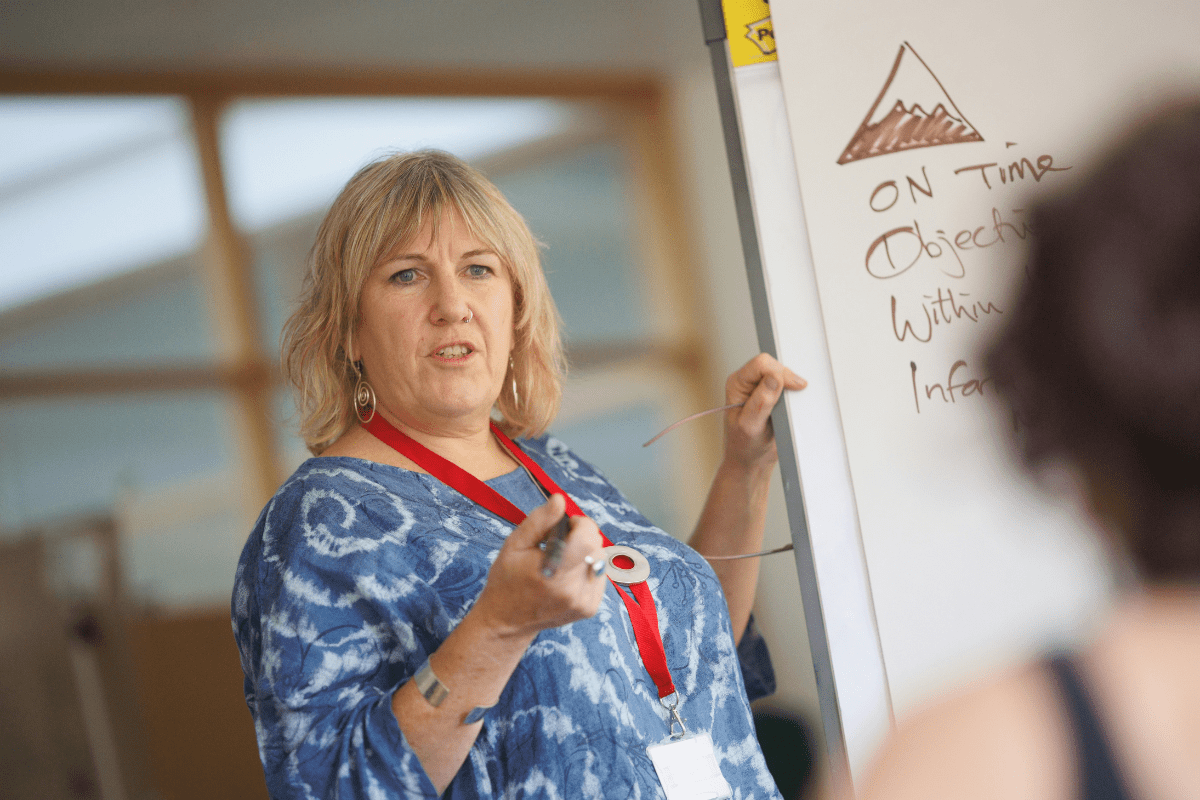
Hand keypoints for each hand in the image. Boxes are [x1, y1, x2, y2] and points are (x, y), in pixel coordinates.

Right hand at [473, 494, 606, 639]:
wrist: (507, 621)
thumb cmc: (507, 579)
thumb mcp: (515, 544)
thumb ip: (540, 520)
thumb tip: (560, 499)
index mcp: (553, 572)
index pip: (588, 537)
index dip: (580, 524)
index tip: (565, 525)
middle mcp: (572, 590)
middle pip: (597, 546)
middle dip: (582, 537)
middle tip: (558, 543)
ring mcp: (584, 602)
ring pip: (601, 560)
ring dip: (586, 553)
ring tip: (562, 561)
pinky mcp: (589, 608)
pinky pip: (600, 576)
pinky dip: (588, 569)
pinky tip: (567, 575)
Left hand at [722, 354, 805, 473]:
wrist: (751, 460)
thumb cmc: (744, 446)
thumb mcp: (751, 426)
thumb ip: (761, 402)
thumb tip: (774, 379)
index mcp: (737, 384)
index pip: (760, 364)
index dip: (778, 373)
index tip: (793, 387)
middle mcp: (747, 382)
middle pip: (773, 365)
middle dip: (786, 379)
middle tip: (791, 401)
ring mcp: (760, 387)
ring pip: (782, 373)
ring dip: (790, 387)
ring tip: (789, 406)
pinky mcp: (772, 394)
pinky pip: (787, 385)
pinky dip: (793, 393)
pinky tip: (791, 406)